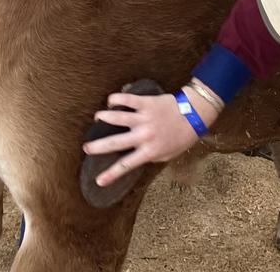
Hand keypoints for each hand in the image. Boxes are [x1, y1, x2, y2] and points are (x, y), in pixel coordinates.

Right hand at [81, 86, 219, 187]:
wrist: (194, 115)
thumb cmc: (182, 137)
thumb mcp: (167, 155)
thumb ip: (151, 157)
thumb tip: (137, 158)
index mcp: (150, 151)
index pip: (127, 165)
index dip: (111, 174)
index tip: (99, 181)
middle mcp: (144, 135)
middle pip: (116, 142)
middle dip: (98, 147)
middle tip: (86, 148)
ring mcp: (144, 118)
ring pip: (117, 117)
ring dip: (104, 118)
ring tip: (97, 119)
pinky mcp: (146, 103)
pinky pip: (127, 99)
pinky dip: (116, 99)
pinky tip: (110, 101)